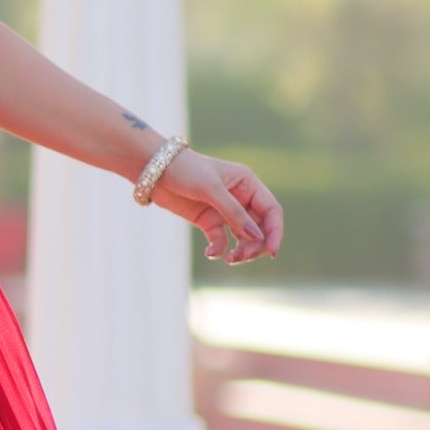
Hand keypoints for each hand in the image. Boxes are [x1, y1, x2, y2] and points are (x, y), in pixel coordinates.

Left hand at [151, 147, 282, 264]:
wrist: (154, 171)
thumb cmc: (185, 170)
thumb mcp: (211, 189)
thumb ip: (234, 213)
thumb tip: (257, 237)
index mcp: (248, 183)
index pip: (271, 210)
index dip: (275, 231)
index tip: (272, 252)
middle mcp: (241, 197)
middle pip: (260, 227)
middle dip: (256, 245)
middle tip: (243, 257)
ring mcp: (225, 210)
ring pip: (243, 237)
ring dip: (241, 250)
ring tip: (231, 259)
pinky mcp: (209, 221)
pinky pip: (221, 240)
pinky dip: (219, 249)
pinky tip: (210, 253)